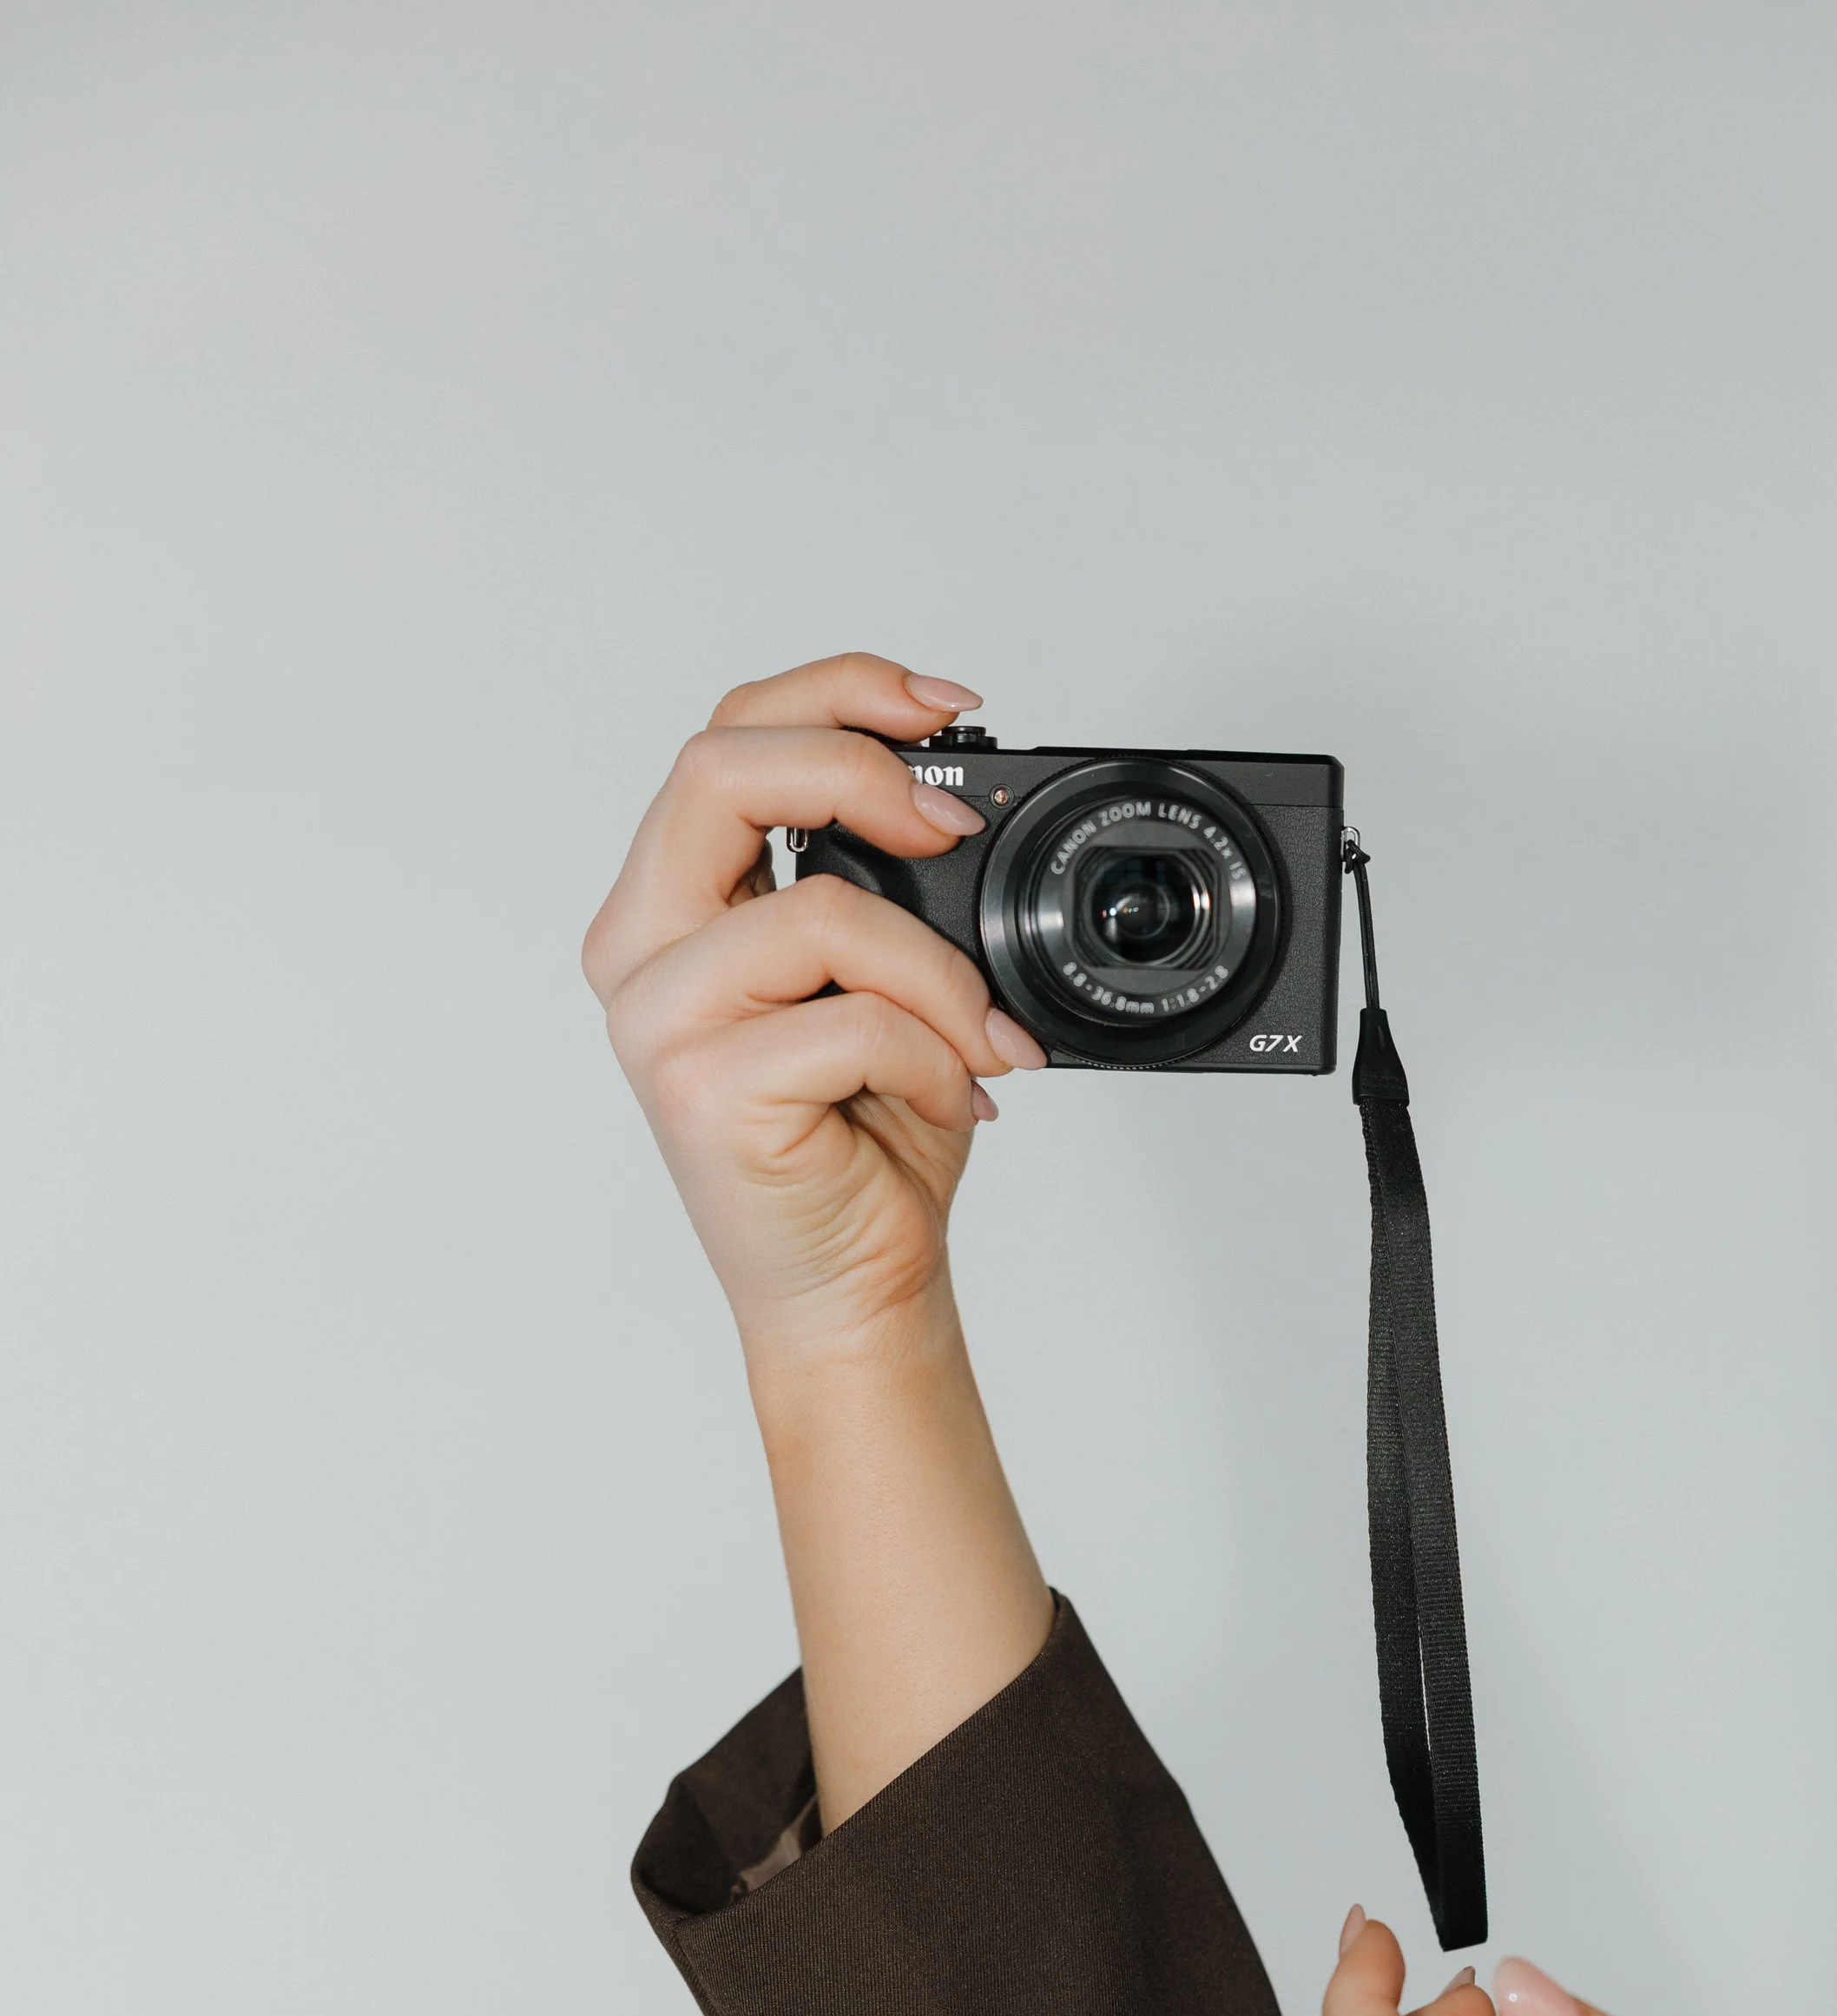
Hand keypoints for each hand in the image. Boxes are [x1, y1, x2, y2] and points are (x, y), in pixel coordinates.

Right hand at [582, 653, 1044, 1355]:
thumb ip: (879, 886)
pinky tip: (947, 1100)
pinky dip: (933, 1057)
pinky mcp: (698, 1087)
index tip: (948, 712)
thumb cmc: (865, 1141)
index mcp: (675, 905)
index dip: (839, 693)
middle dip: (862, 771)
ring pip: (821, 910)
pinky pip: (852, 1021)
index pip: (729, 735)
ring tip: (980, 1039)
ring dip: (937, 972)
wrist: (855, 1288)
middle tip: (952, 829)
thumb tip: (951, 798)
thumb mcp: (880, 981)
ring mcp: (658, 1018)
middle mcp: (642, 948)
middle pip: (721, 767)